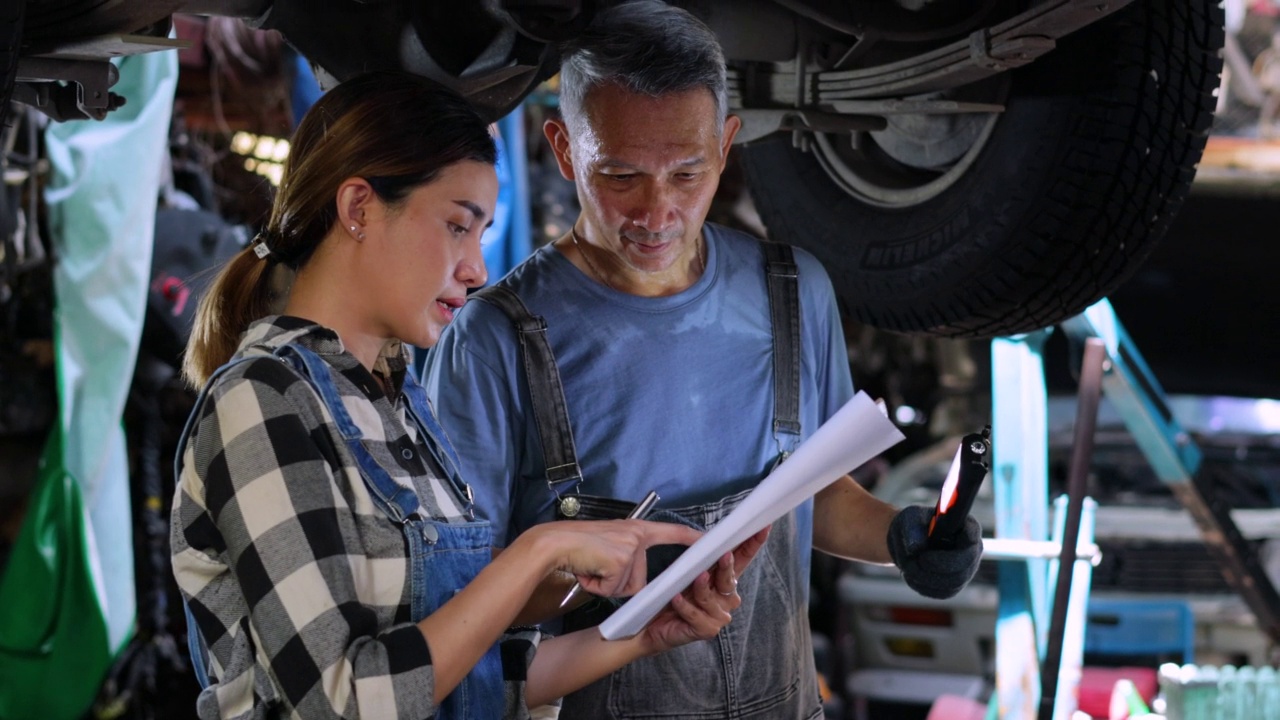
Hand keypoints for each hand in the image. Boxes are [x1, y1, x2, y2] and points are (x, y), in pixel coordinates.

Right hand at [527, 519, 702, 598]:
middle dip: (616, 583)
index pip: (671, 532)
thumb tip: (628, 581)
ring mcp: (630, 549)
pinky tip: (588, 570)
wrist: (554, 543)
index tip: (709, 540)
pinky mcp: (621, 561)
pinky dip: (598, 586)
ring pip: (626, 587)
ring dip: (605, 585)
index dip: (691, 537)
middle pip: (639, 580)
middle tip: (596, 565)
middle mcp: (636, 536)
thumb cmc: (575, 545)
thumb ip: (625, 558)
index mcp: (635, 529)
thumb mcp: (608, 547)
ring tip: (590, 565)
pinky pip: (613, 590)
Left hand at [637, 526, 770, 655]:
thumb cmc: (667, 595)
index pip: (741, 559)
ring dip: (703, 588)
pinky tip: (676, 598)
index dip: (752, 544)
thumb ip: (697, 553)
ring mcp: (717, 615)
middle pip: (731, 579)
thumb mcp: (682, 568)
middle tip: (725, 555)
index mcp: (721, 578)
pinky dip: (686, 606)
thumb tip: (705, 536)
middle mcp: (723, 597)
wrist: (648, 625)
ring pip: (714, 598)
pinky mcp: (706, 630)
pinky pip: (697, 615)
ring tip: (695, 578)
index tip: (762, 528)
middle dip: (728, 567)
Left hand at [886, 505, 981, 598]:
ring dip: (926, 579)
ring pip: (953, 585)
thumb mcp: (908, 518)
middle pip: (964, 571)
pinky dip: (924, 587)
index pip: (972, 543)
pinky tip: (910, 575)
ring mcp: (966, 569)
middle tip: (912, 563)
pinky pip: (943, 593)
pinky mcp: (955, 584)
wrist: (906, 538)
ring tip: (907, 565)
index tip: (924, 558)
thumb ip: (912, 529)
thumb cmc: (911, 523)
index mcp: (967, 527)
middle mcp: (972, 550)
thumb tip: (915, 548)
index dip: (952, 555)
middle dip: (935, 571)